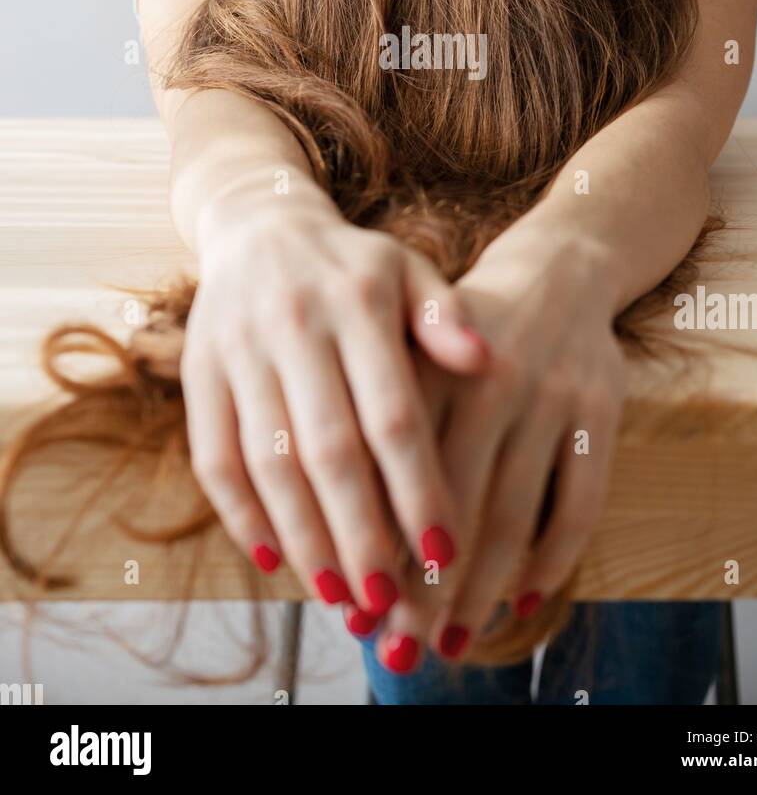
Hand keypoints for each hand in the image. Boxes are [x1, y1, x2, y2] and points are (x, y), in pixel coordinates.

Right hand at [180, 178, 487, 615]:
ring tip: (340, 597)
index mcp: (359, 304)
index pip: (393, 415)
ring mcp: (239, 352)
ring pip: (268, 464)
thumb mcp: (407, 271)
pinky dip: (240, 516)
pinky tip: (275, 559)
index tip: (446, 552)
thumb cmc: (354, 266)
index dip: (417, 489)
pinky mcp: (199, 374)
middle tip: (389, 602)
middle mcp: (295, 327)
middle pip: (328, 451)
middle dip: (360, 535)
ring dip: (303, 539)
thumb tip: (486, 361)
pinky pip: (214, 457)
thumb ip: (445, 317)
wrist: (257, 225)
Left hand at [368, 223, 625, 666]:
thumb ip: (373, 425)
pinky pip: (580, 502)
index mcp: (425, 363)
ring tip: (451, 643)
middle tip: (397, 648)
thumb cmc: (454, 332)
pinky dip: (553, 559)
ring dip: (481, 589)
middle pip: (450, 502)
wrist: (555, 270)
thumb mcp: (405, 351)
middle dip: (422, 585)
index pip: (393, 471)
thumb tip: (324, 531)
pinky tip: (523, 602)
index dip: (373, 543)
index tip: (352, 606)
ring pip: (513, 513)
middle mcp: (487, 379)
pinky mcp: (601, 411)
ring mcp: (550, 396)